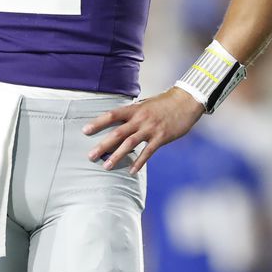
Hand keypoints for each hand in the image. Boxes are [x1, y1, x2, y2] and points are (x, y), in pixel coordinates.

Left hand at [83, 87, 203, 173]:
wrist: (186, 101)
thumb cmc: (164, 103)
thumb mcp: (146, 104)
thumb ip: (133, 113)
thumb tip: (118, 120)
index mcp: (134, 109)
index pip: (112, 115)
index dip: (97, 123)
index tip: (84, 131)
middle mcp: (140, 118)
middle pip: (117, 133)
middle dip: (103, 145)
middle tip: (90, 156)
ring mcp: (151, 128)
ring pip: (130, 144)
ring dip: (117, 156)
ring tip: (106, 166)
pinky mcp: (161, 137)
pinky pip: (148, 152)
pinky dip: (139, 162)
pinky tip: (131, 171)